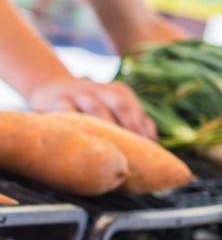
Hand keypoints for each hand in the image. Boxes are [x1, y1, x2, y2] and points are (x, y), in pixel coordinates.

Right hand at [25, 77, 155, 138]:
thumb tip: (154, 143)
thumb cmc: (91, 106)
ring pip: (96, 109)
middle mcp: (101, 89)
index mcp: (119, 92)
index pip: (135, 109)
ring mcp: (78, 94)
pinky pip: (67, 114)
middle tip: (136, 151)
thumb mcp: (114, 107)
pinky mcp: (57, 101)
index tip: (149, 151)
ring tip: (114, 150)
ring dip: (106, 128)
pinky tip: (84, 142)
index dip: (143, 129)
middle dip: (131, 126)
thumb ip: (135, 121)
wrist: (50, 87)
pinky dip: (77, 127)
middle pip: (120, 104)